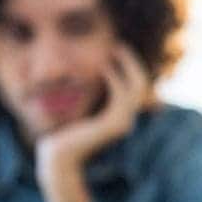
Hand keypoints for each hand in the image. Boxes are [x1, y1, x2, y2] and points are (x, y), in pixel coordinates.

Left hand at [36, 45, 153, 168]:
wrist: (59, 156)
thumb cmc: (66, 133)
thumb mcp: (80, 111)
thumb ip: (90, 98)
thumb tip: (92, 78)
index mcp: (122, 116)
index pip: (138, 87)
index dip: (131, 66)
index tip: (117, 49)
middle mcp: (127, 120)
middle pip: (143, 84)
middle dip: (132, 62)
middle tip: (118, 44)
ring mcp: (123, 122)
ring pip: (136, 88)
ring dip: (125, 65)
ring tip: (113, 50)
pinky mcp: (115, 124)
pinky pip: (121, 95)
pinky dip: (115, 78)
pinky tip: (104, 67)